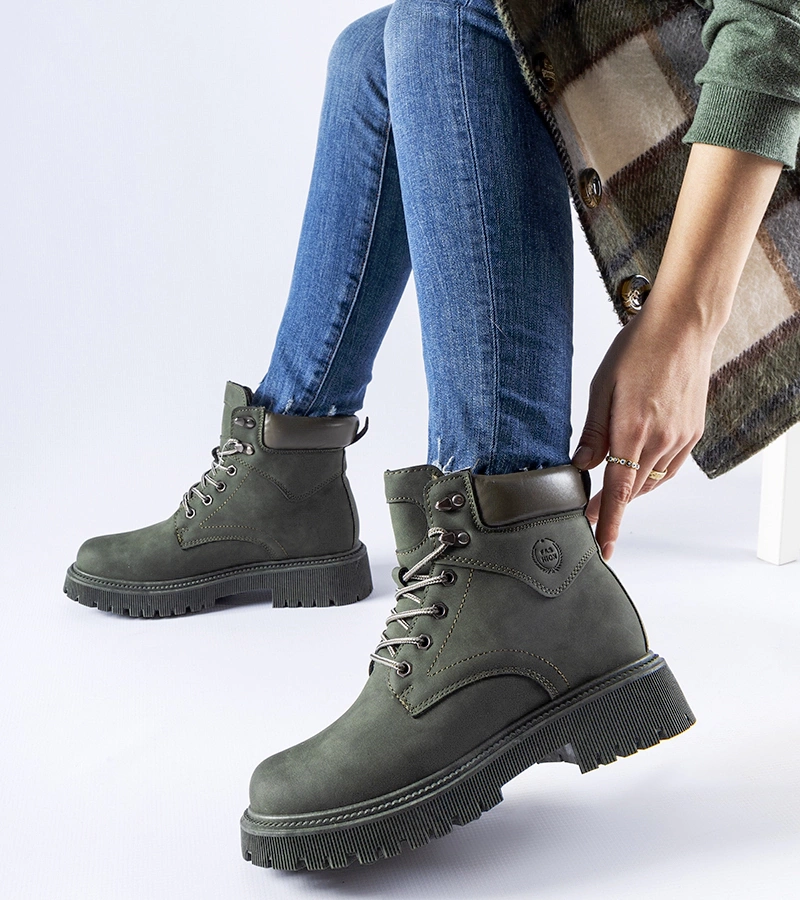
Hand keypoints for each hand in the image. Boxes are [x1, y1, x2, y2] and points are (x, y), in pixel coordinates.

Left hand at [571, 302, 713, 559]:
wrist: (682, 327)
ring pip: (652, 481)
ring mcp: (681, 437)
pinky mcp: (693, 431)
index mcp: (632, 430)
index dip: (608, 521)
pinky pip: (671, 467)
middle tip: (590, 511)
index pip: (619, 491)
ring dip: (631, 490)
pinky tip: (639, 471)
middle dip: (612, 505)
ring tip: (611, 490)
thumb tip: (580, 465)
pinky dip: (652, 476)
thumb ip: (592, 432)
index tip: (602, 546)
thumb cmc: (637, 350)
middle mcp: (661, 440)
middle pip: (633, 490)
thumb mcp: (602, 388)